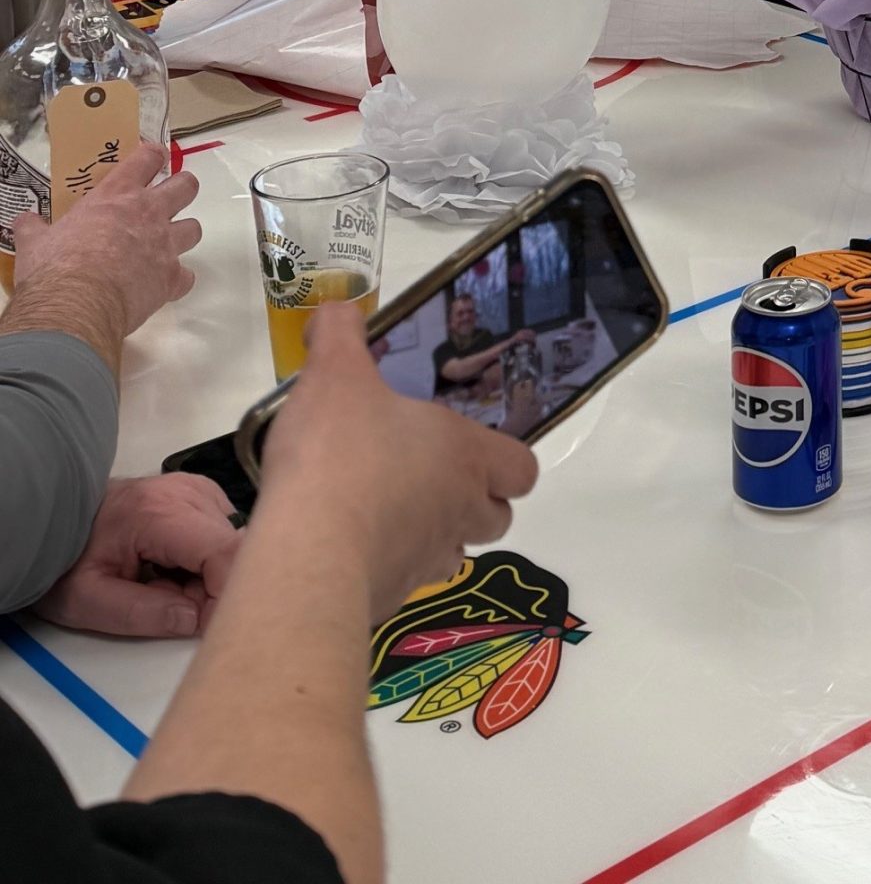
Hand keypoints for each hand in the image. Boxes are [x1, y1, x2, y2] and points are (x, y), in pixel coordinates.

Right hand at [7, 145, 199, 348]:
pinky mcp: (171, 278)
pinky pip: (186, 276)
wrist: (76, 305)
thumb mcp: (36, 242)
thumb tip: (23, 222)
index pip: (147, 158)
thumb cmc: (55, 266)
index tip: (152, 159)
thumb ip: (33, 229)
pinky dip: (177, 280)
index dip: (153, 156)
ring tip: (166, 245)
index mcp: (116, 195)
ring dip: (182, 235)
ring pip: (194, 228)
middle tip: (166, 200)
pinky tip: (163, 286)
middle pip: (186, 186)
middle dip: (181, 189)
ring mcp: (164, 245)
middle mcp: (148, 213)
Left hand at [37, 474, 241, 640]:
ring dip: (209, 577)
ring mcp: (196, 488)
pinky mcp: (199, 492)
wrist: (53, 521)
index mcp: (159, 513)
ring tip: (164, 586)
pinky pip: (221, 534)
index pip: (224, 552)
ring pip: (231, 543)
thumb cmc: (65, 562)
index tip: (201, 626)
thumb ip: (141, 614)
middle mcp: (188, 491)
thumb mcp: (88, 602)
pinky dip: (205, 562)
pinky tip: (173, 569)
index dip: (225, 595)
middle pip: (232, 549)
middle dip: (211, 589)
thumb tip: (195, 619)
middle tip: (169, 606)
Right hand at [263, 305, 537, 621]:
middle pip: (497, 518)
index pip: (523, 468)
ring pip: (452, 555)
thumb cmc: (338, 452)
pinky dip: (385, 567)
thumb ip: (339, 335)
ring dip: (431, 536)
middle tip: (427, 479)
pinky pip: (401, 584)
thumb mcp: (333, 373)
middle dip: (473, 503)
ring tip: (384, 512)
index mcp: (465, 456)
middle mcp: (459, 512)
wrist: (307, 553)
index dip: (506, 462)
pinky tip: (344, 548)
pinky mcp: (389, 602)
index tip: (471, 452)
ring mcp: (426, 564)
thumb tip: (339, 310)